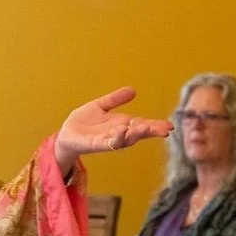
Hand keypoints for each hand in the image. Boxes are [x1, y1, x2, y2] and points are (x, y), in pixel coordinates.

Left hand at [54, 87, 174, 173]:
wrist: (66, 132)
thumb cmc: (84, 121)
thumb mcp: (101, 106)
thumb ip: (115, 99)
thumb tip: (133, 90)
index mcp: (123, 124)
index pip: (143, 125)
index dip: (155, 125)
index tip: (169, 125)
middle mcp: (119, 133)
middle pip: (139, 133)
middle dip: (152, 131)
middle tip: (165, 130)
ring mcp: (109, 140)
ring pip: (126, 139)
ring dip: (136, 134)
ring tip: (146, 128)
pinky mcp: (97, 144)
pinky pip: (109, 143)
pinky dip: (116, 138)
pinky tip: (122, 131)